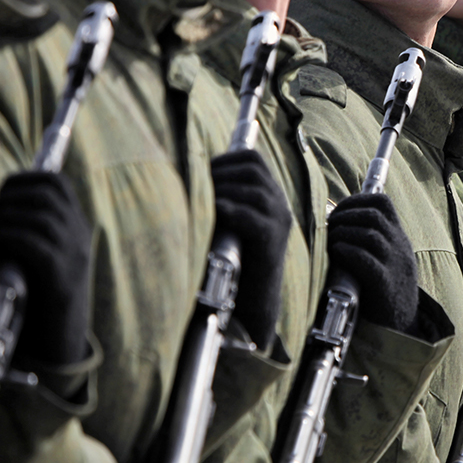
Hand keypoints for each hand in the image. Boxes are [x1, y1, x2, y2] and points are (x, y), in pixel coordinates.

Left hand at [0, 171, 91, 365]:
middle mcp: (80, 236)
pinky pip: (38, 245)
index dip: (26, 178)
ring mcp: (74, 256)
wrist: (63, 338)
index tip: (3, 188)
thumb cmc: (41, 294)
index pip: (57, 184)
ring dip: (10, 218)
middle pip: (49, 195)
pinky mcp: (62, 278)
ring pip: (43, 218)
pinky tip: (1, 244)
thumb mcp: (41, 253)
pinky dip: (14, 238)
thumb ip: (29, 230)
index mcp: (76, 226)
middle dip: (14, 196)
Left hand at [211, 150, 291, 348]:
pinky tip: (215, 211)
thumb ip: (217, 199)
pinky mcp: (273, 242)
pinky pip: (256, 218)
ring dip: (224, 189)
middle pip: (253, 169)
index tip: (203, 169)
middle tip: (198, 183)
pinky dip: (233, 210)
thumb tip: (182, 177)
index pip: (252, 159)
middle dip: (221, 172)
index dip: (225, 158)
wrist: (252, 303)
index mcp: (270, 196)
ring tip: (203, 199)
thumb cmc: (231, 261)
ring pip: (256, 190)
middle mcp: (279, 205)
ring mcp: (280, 222)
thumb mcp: (227, 222)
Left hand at [326, 192, 417, 331]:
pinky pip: (367, 260)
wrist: (402, 326)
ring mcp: (394, 265)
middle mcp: (399, 247)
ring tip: (331, 240)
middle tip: (329, 225)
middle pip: (374, 215)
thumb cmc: (384, 291)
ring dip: (344, 232)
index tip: (338, 209)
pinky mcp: (385, 285)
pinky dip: (349, 251)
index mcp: (399, 238)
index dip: (356, 200)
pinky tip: (337, 252)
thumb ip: (369, 240)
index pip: (383, 203)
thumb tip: (334, 222)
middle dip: (345, 215)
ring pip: (371, 235)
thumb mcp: (386, 259)